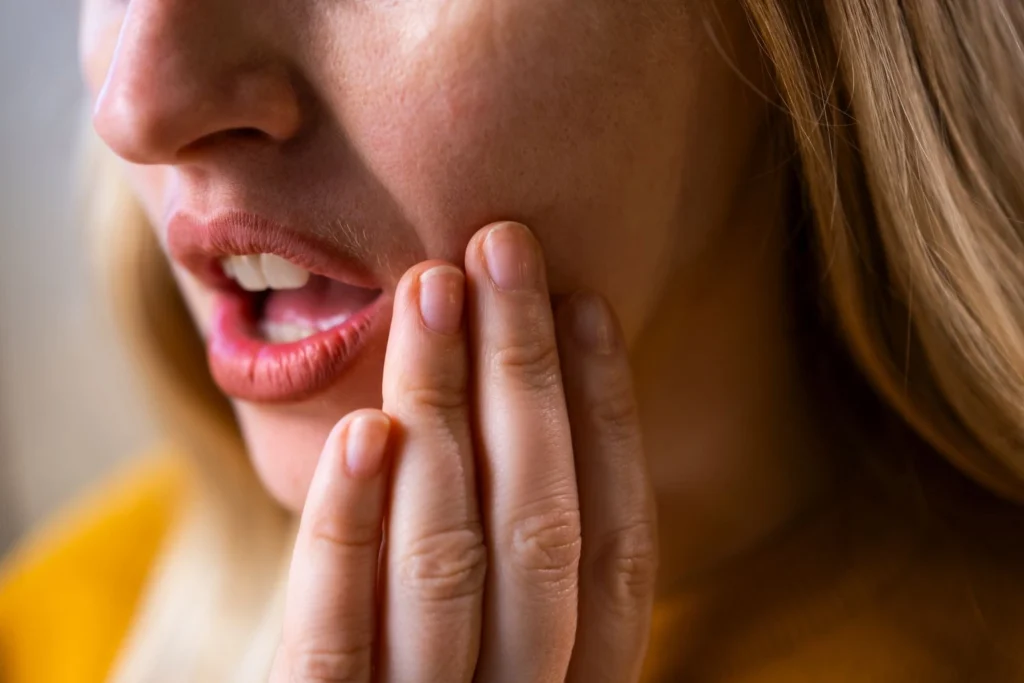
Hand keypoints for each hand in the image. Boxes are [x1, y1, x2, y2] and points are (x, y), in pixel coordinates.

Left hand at [271, 222, 657, 682]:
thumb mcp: (494, 649)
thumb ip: (518, 568)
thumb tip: (529, 400)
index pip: (615, 542)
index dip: (606, 415)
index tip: (584, 302)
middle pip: (539, 528)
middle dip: (526, 374)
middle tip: (504, 247)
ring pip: (448, 559)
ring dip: (444, 409)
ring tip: (433, 288)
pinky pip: (336, 635)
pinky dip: (351, 528)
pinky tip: (369, 426)